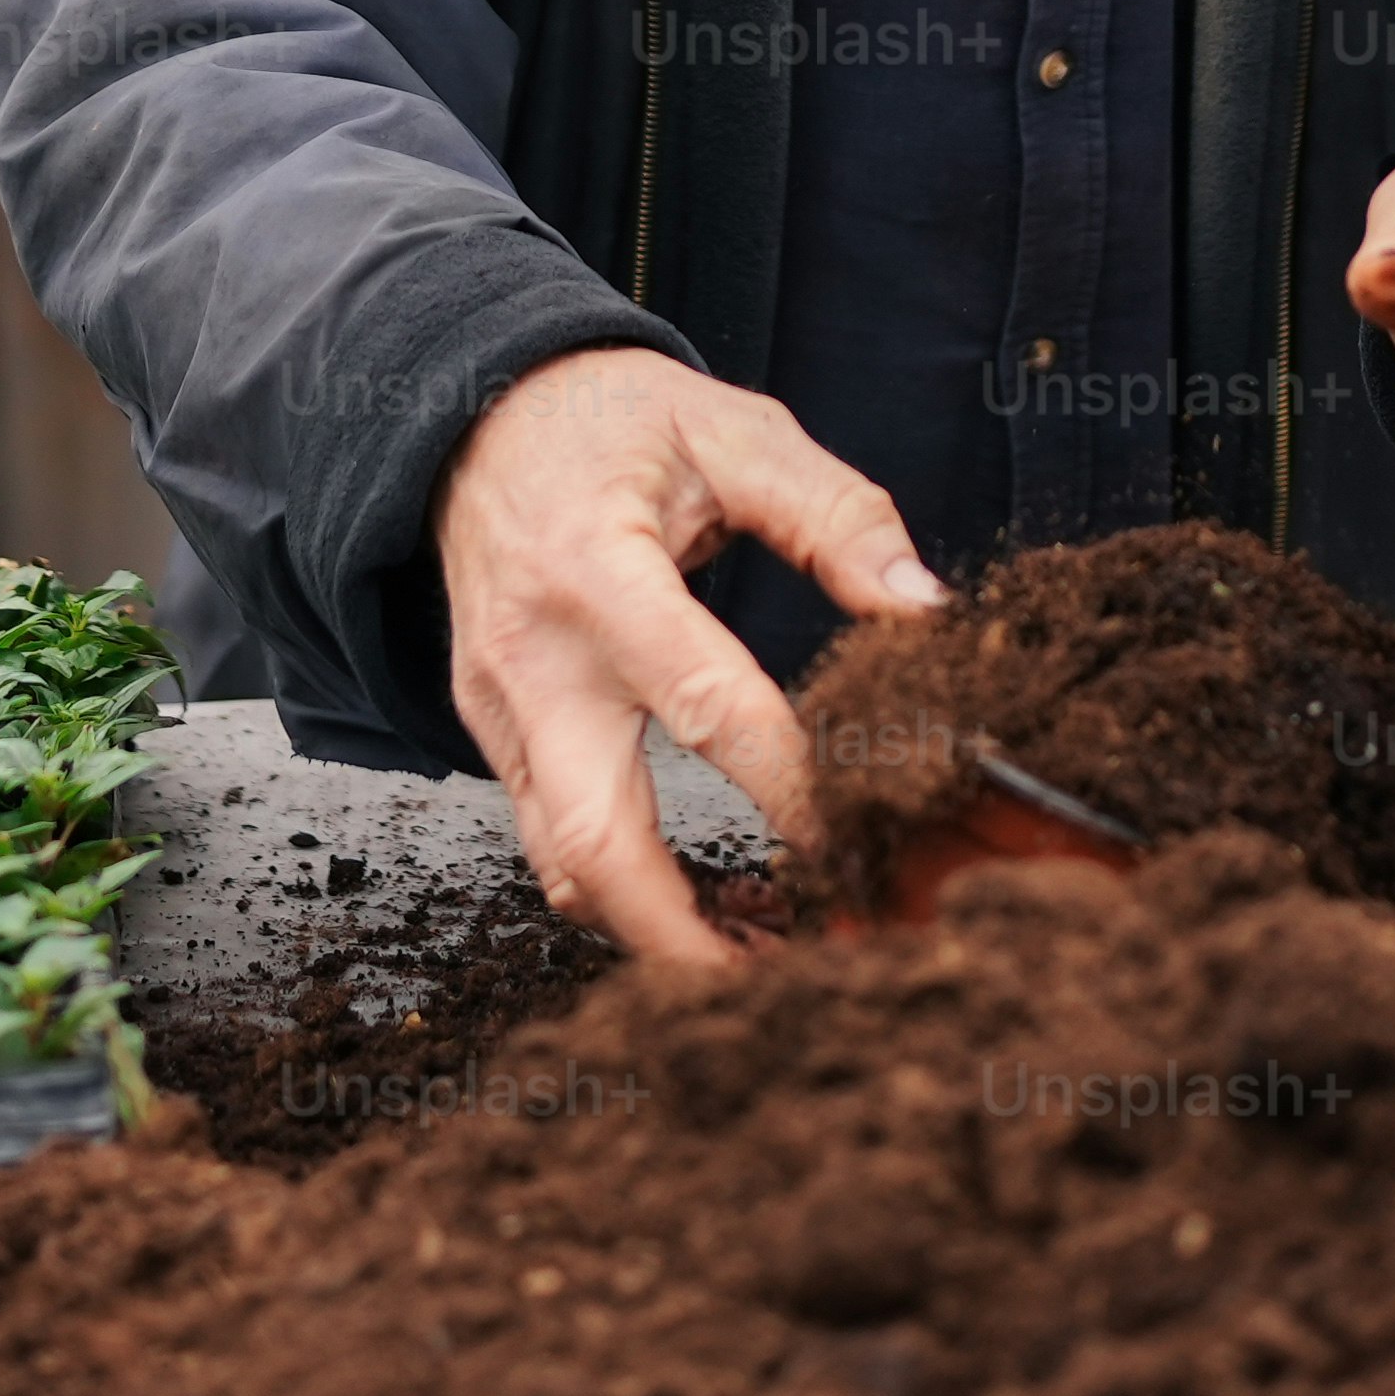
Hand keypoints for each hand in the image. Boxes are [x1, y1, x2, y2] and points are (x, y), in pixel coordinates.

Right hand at [434, 347, 940, 966]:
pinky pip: (547, 839)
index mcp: (597, 574)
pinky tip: (698, 899)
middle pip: (596, 843)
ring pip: (562, 866)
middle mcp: (533, 661)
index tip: (867, 838)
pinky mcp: (488, 735)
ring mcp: (497, 710)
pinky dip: (619, 888)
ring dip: (654, 929)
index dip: (792, 788)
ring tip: (759, 956)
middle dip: (688, 936)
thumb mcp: (731, 428)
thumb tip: (924, 608)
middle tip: (791, 978)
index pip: (706, 707)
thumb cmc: (612, 420)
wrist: (470, 417)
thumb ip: (835, 514)